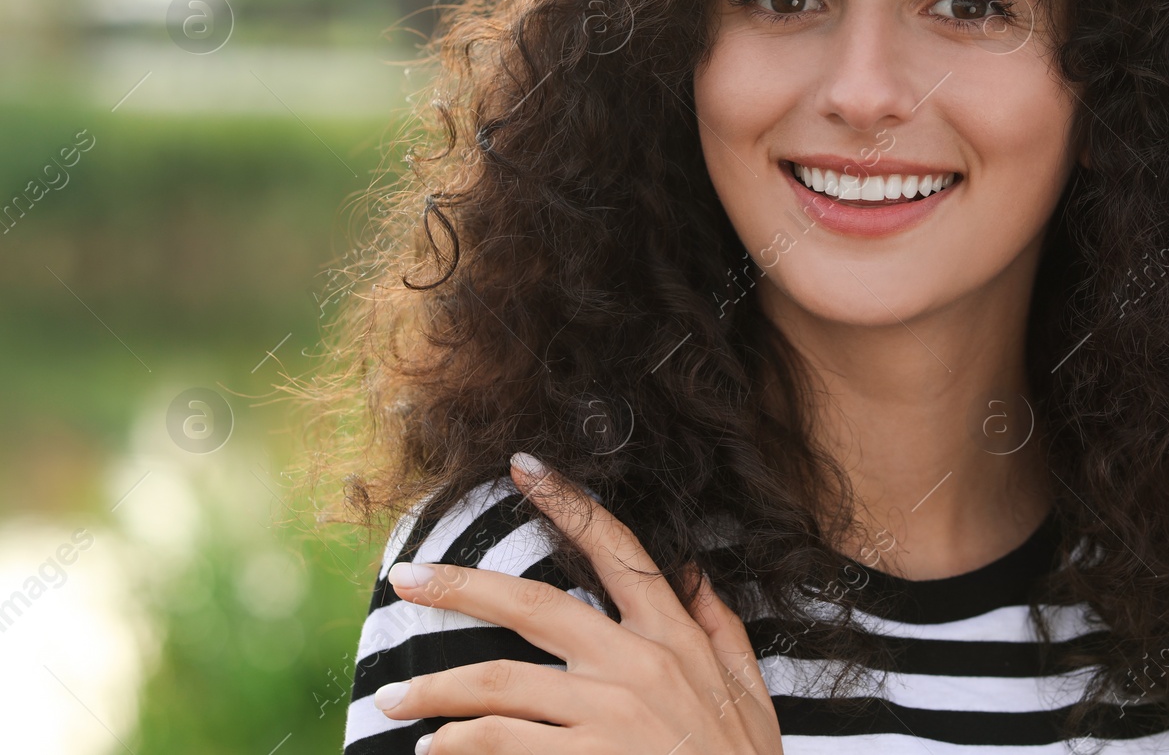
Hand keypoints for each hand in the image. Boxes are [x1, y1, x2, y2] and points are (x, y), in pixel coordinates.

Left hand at [374, 453, 784, 754]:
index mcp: (673, 635)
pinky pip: (504, 741)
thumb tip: (693, 569)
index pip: (616, 550)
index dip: (567, 503)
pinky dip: (461, 741)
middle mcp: (636, 662)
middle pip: (531, 604)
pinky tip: (435, 746)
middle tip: (406, 577)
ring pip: (499, 681)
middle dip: (459, 586)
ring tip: (393, 697)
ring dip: (436, 688)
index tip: (524, 467)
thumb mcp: (749, 690)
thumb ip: (718, 626)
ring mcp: (610, 712)